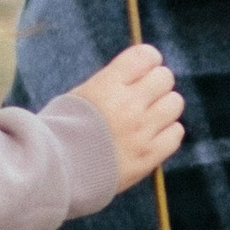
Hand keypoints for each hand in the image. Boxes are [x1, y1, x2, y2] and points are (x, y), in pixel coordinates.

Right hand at [68, 43, 184, 190]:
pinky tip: (151, 137)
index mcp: (107, 85)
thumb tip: (138, 73)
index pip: (146, 56)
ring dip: (164, 108)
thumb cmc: (60, 132)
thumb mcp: (79, 96)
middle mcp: (128, 105)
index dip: (148, 61)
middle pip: (165, 78)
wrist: (53, 173)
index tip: (143, 71)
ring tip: (148, 118)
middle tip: (144, 97)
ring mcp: (141, 131)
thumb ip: (110, 84)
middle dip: (156, 84)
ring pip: (175, 104)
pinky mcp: (148, 156)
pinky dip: (167, 133)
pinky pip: (175, 134)